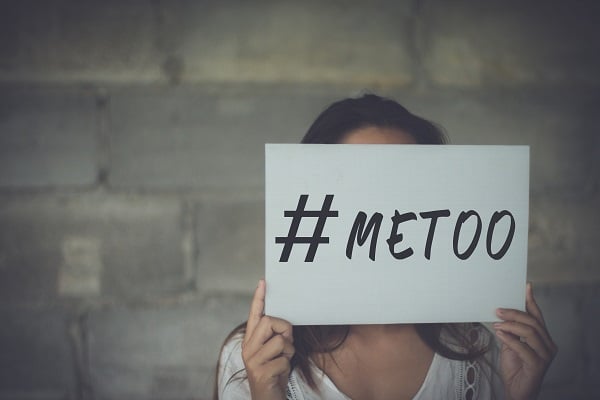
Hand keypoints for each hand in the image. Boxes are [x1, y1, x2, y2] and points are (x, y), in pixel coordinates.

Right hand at [242, 279, 294, 399]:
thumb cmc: (275, 373)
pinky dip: (287, 367)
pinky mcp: (260, 372)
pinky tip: (279, 374)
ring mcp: (252, 360)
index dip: (259, 298)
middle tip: (286, 346)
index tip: (263, 282)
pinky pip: (283, 360)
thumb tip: (286, 324)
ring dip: (288, 353)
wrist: (268, 398)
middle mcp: (248, 347)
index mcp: (251, 340)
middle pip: (269, 322)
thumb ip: (277, 336)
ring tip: (282, 362)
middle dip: (284, 330)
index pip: (255, 314)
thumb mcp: (277, 352)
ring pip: (280, 341)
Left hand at [494, 282, 557, 399]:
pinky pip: (524, 348)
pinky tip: (500, 334)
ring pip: (530, 332)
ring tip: (497, 323)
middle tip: (498, 310)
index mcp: (543, 338)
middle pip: (533, 322)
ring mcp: (545, 356)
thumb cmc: (515, 367)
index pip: (537, 316)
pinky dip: (510, 339)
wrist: (516, 390)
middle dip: (514, 313)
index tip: (526, 287)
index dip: (531, 301)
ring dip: (511, 325)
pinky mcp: (538, 365)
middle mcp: (548, 345)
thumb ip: (510, 330)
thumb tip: (500, 312)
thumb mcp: (511, 343)